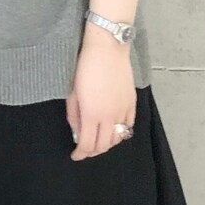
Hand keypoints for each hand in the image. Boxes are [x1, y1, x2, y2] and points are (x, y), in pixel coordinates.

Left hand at [66, 31, 136, 160]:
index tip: (75, 155)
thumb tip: (76, 133)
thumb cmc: (85, 67)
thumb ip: (74, 116)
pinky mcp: (132, 102)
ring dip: (107, 144)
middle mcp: (109, 116)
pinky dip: (121, 132)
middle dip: (93, 151)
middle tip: (85, 150)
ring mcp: (123, 110)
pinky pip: (129, 125)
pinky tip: (114, 130)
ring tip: (98, 141)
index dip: (80, 154)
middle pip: (103, 145)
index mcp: (91, 114)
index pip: (87, 144)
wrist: (107, 48)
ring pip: (118, 138)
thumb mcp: (72, 93)